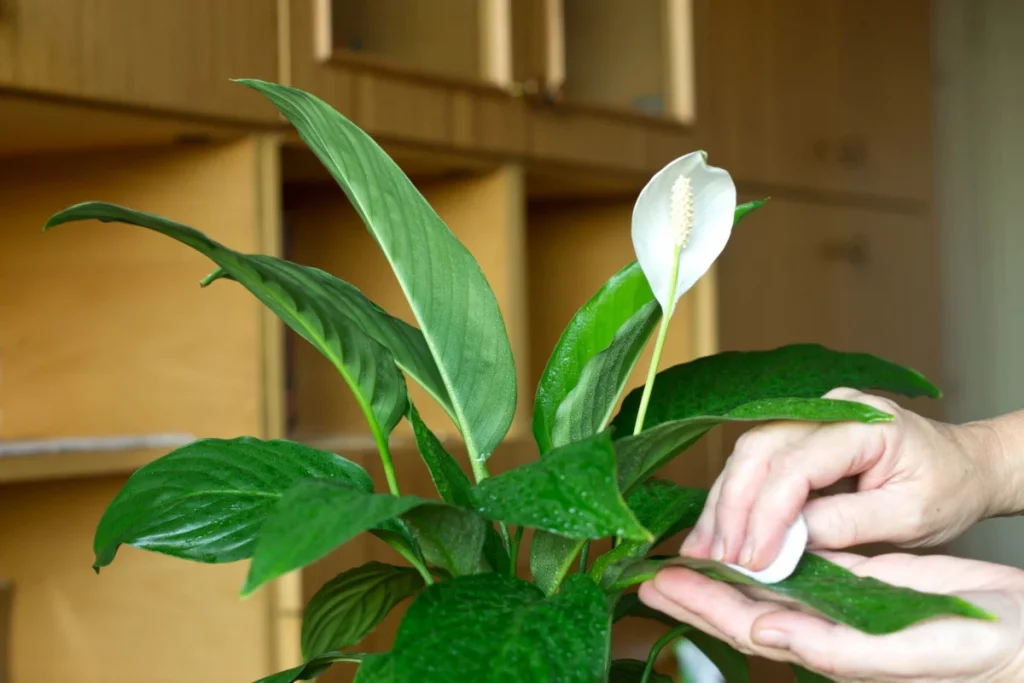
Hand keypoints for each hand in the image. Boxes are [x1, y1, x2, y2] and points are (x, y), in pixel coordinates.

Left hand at [639, 552, 1023, 681]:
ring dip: (727, 569)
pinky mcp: (867, 584)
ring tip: (687, 551)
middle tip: (648, 571)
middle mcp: (830, 631)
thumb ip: (844, 650)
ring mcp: (846, 608)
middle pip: (747, 609)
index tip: (658, 583)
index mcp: (834, 653)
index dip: (703, 607)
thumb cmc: (991, 653)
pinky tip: (753, 538)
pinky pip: (807, 567)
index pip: (751, 627)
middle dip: (697, 591)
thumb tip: (770, 634)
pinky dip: (772, 553)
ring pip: (771, 586)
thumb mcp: (921, 651)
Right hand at [681, 388, 1004, 571]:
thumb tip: (786, 542)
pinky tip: (719, 531)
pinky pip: (756, 463)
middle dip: (730, 508)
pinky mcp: (797, 435)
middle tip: (715, 556)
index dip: (768, 515)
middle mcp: (827, 409)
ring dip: (723, 504)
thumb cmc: (948, 489)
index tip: (754, 560)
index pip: (796, 465)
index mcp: (864, 423)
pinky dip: (735, 499)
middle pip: (758, 451)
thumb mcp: (909, 518)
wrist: (965, 466)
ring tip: (704, 550)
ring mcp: (808, 417)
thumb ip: (847, 525)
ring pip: (747, 455)